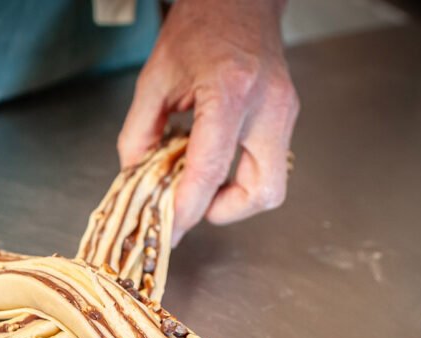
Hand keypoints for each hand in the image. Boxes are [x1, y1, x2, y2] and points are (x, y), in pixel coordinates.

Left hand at [117, 0, 298, 241]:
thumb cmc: (200, 25)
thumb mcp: (155, 78)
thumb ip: (139, 132)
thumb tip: (133, 175)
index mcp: (230, 94)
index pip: (210, 170)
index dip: (187, 208)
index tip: (169, 229)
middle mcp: (267, 107)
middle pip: (263, 191)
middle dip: (226, 211)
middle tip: (194, 203)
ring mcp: (285, 112)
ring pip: (272, 183)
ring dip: (235, 196)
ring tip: (201, 180)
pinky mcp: (288, 115)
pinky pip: (270, 163)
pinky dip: (240, 174)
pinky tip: (214, 159)